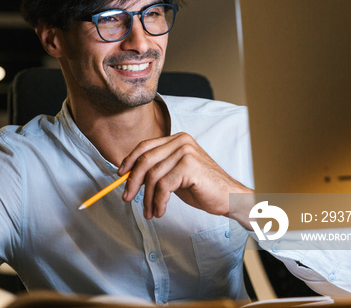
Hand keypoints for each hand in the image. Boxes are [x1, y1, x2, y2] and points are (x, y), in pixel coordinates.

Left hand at [118, 132, 251, 219]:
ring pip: (153, 176)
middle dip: (133, 181)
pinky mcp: (189, 167)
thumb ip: (157, 170)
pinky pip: (163, 186)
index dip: (129, 160)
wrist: (230, 198)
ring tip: (149, 211)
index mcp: (177, 139)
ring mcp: (186, 152)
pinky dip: (158, 201)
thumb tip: (129, 176)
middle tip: (126, 197)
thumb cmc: (203, 188)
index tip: (120, 175)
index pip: (145, 146)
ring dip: (147, 198)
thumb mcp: (175, 175)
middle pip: (145, 160)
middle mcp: (181, 141)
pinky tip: (159, 211)